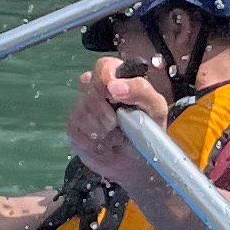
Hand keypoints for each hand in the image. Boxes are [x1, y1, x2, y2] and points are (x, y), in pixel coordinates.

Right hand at [62, 56, 173, 184]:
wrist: (136, 162)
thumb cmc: (148, 131)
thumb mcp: (155, 109)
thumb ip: (140, 90)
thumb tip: (114, 85)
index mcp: (117, 77)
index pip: (103, 66)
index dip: (105, 78)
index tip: (114, 94)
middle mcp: (96, 88)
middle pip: (90, 88)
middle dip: (106, 109)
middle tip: (118, 122)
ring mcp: (82, 106)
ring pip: (84, 110)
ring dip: (103, 128)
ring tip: (116, 135)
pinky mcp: (74, 127)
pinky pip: (79, 130)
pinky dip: (95, 140)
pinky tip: (105, 142)